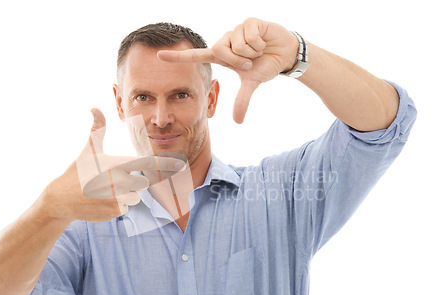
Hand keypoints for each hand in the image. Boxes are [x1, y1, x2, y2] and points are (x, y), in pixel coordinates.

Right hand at [42, 108, 184, 222]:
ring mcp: (118, 197)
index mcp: (118, 163)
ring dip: (125, 195)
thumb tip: (94, 107)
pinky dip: (118, 207)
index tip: (181, 164)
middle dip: (132, 182)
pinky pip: (126, 209)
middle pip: (143, 182)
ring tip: (105, 191)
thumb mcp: (88, 150)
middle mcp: (120, 180)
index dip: (165, 163)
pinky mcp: (115, 211)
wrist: (60, 199)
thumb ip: (97, 129)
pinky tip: (102, 201)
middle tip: (112, 181)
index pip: (148, 163)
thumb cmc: (76, 172)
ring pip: (135, 197)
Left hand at [157, 18, 298, 122]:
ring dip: (252, 52)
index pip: (196, 56)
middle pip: (222, 52)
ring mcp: (236, 30)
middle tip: (251, 61)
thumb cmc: (264, 65)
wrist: (285, 53)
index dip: (178, 57)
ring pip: (237, 45)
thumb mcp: (252, 83)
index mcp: (221, 55)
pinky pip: (250, 37)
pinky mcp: (249, 22)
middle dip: (240, 61)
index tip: (159, 56)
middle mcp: (225, 41)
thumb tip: (238, 122)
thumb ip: (242, 100)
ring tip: (258, 50)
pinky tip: (264, 41)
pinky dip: (260, 43)